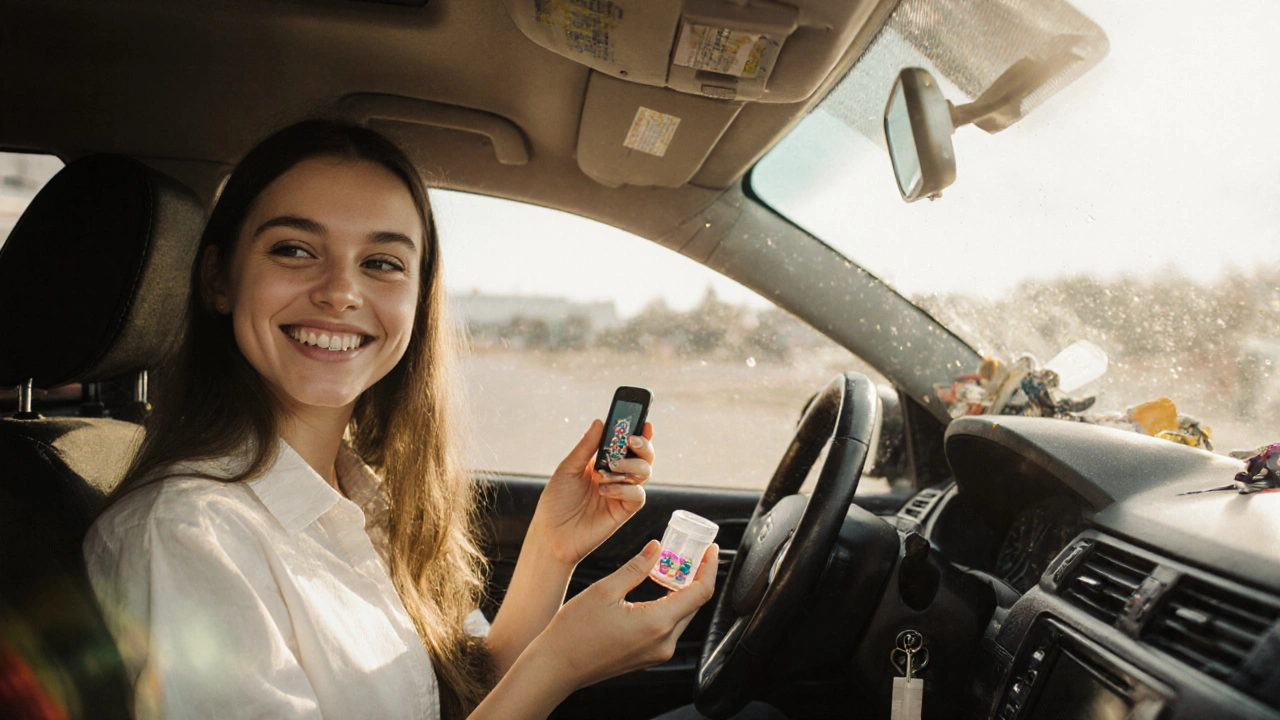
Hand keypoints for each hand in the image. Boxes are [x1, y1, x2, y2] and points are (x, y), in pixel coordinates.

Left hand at [528, 419, 654, 567]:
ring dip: (631, 465)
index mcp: (603, 463)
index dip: (639, 433)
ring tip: (608, 469)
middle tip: (631, 441)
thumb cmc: (557, 501)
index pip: (627, 445)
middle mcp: (617, 476)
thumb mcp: (568, 468)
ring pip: (644, 473)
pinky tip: (604, 490)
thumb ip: (587, 447)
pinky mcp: (624, 511)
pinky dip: (624, 489)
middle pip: (643, 457)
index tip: (645, 422)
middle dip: (643, 446)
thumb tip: (600, 422)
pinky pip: (638, 495)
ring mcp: (622, 493)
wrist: (552, 534)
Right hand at [533, 540, 718, 690]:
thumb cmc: (574, 632)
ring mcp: (657, 652)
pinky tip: (660, 589)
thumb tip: (657, 547)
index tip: (711, 549)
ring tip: (675, 566)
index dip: (708, 567)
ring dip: (683, 591)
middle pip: (694, 604)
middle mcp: (664, 642)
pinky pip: (669, 627)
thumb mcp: (605, 590)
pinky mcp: (649, 656)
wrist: (557, 667)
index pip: (700, 592)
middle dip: (697, 576)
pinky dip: (670, 605)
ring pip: (682, 615)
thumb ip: (637, 568)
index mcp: (657, 624)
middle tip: (692, 552)